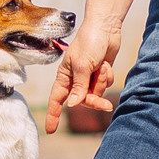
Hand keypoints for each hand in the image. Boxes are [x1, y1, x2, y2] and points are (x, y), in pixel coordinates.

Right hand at [45, 19, 119, 133]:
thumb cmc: (89, 42)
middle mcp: (76, 79)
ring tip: (102, 67)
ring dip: (102, 82)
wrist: (106, 28)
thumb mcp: (83, 65)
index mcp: (65, 76)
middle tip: (106, 105)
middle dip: (95, 100)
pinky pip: (105, 85)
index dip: (53, 115)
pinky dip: (108, 76)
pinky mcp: (100, 74)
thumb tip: (73, 105)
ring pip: (96, 93)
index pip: (56, 99)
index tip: (50, 130)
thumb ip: (79, 86)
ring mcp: (89, 77)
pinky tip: (106, 64)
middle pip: (83, 100)